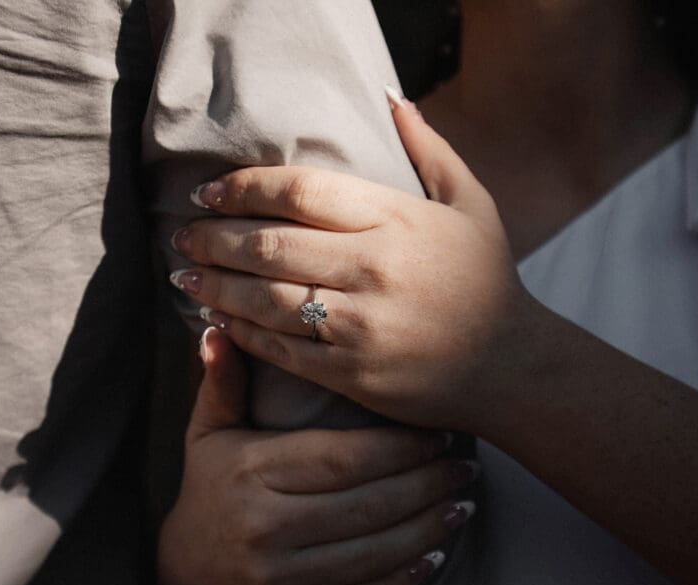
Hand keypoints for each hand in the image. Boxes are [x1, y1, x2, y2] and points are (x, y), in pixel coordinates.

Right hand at [158, 328, 476, 584]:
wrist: (185, 576)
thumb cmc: (210, 489)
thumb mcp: (208, 433)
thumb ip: (222, 383)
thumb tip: (219, 328)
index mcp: (250, 472)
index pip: (342, 458)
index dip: (400, 448)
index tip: (438, 434)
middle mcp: (264, 527)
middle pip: (368, 504)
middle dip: (427, 484)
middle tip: (466, 466)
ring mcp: (278, 578)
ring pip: (373, 552)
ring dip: (428, 528)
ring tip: (462, 503)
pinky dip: (405, 576)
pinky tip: (436, 553)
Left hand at [168, 89, 534, 430]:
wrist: (514, 368)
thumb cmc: (488, 281)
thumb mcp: (472, 205)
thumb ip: (429, 150)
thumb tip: (391, 99)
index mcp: (396, 219)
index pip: (298, 192)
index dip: (243, 189)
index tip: (210, 192)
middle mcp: (373, 268)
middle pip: (269, 245)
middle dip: (213, 239)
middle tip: (183, 236)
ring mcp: (361, 324)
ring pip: (264, 299)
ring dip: (215, 287)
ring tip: (184, 277)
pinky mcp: (353, 373)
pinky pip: (281, 349)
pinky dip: (242, 334)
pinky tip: (217, 320)